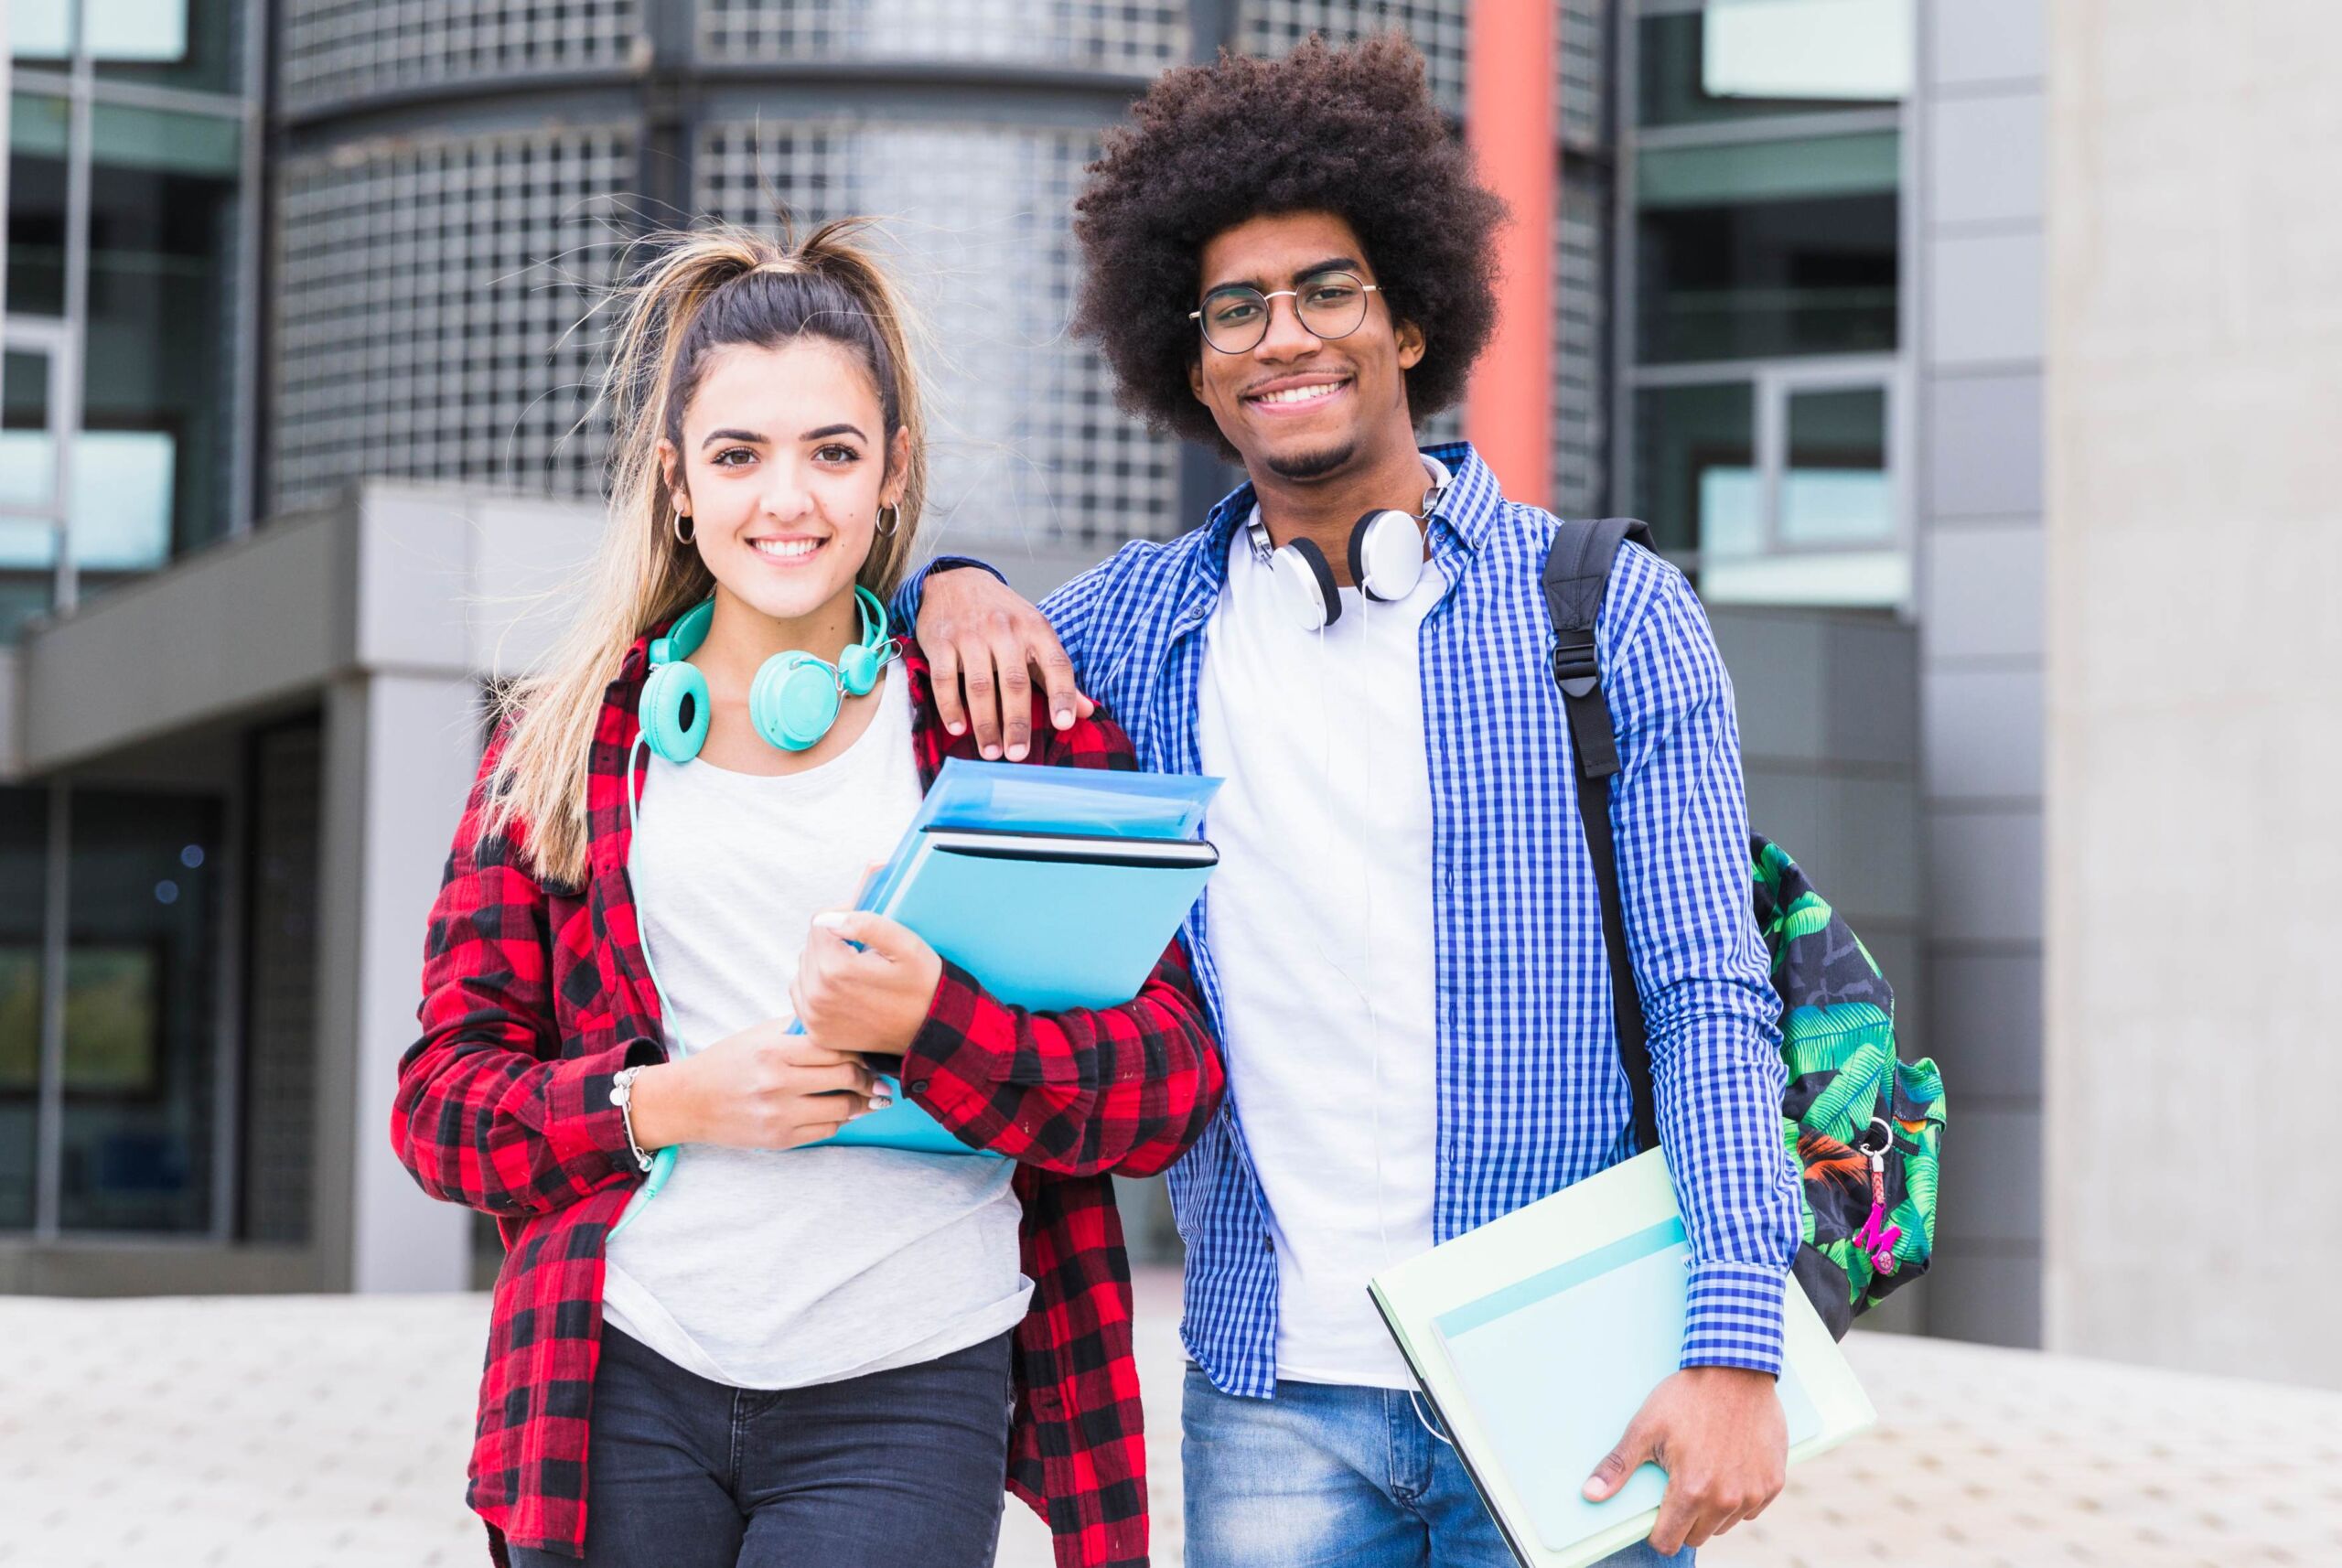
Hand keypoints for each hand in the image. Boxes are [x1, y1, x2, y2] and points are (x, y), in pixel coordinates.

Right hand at [625, 1021, 886, 1151]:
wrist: (689, 1101)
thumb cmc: (728, 1062)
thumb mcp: (760, 1036)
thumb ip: (801, 1031)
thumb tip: (846, 1031)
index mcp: (774, 1051)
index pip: (837, 1047)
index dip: (860, 1050)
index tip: (867, 1053)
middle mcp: (777, 1083)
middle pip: (847, 1076)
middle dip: (869, 1077)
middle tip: (877, 1078)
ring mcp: (779, 1114)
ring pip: (843, 1108)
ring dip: (862, 1102)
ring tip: (869, 1097)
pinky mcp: (779, 1139)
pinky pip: (826, 1130)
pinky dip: (840, 1120)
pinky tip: (841, 1111)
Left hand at [791, 911, 945, 1060]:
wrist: (930, 1030)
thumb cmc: (922, 985)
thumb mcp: (907, 945)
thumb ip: (867, 924)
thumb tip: (827, 919)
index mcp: (836, 969)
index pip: (819, 923)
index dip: (843, 917)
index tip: (865, 930)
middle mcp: (817, 995)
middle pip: (810, 946)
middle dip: (833, 942)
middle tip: (864, 952)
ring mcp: (815, 1017)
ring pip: (804, 969)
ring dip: (824, 964)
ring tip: (855, 971)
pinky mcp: (817, 1032)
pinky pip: (803, 996)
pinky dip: (818, 988)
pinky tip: (843, 989)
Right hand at [916, 567, 1092, 760]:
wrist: (956, 581)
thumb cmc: (1003, 616)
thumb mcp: (1034, 635)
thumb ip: (1055, 675)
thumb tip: (1085, 712)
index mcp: (1035, 629)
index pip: (1056, 664)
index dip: (1063, 695)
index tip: (1065, 724)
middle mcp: (1005, 630)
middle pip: (1015, 682)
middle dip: (1017, 722)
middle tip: (1019, 755)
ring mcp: (971, 634)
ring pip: (980, 685)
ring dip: (985, 723)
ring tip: (990, 752)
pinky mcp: (941, 640)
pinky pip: (945, 679)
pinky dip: (951, 707)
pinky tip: (958, 729)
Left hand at [1582, 1365, 1786, 1553]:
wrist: (1735, 1369)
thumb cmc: (1687, 1396)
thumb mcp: (1645, 1428)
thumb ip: (1618, 1466)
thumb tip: (1590, 1494)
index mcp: (1692, 1491)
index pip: (1668, 1541)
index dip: (1657, 1531)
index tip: (1656, 1511)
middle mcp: (1726, 1500)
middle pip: (1696, 1537)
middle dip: (1683, 1520)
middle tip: (1679, 1483)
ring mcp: (1753, 1493)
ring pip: (1724, 1525)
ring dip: (1712, 1510)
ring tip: (1704, 1471)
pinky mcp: (1773, 1483)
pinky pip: (1751, 1510)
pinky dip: (1739, 1497)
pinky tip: (1729, 1467)